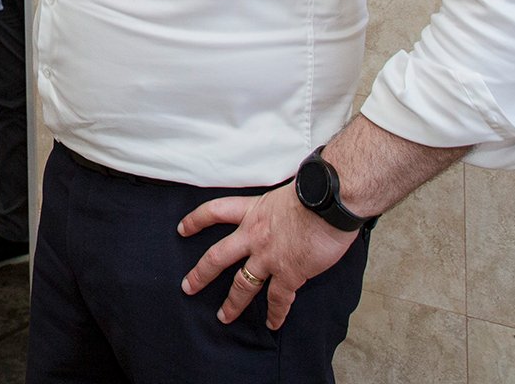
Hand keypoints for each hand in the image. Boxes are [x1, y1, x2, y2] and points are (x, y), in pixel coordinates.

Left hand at [178, 183, 359, 330]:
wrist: (331, 200)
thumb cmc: (316, 189)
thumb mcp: (285, 191)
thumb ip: (277, 205)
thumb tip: (285, 205)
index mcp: (253, 210)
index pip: (215, 212)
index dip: (196, 220)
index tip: (182, 229)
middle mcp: (254, 235)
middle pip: (217, 256)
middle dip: (200, 274)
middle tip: (188, 287)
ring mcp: (269, 256)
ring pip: (242, 284)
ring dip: (232, 303)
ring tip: (223, 316)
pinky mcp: (289, 273)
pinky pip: (278, 299)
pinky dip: (276, 314)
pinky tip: (273, 324)